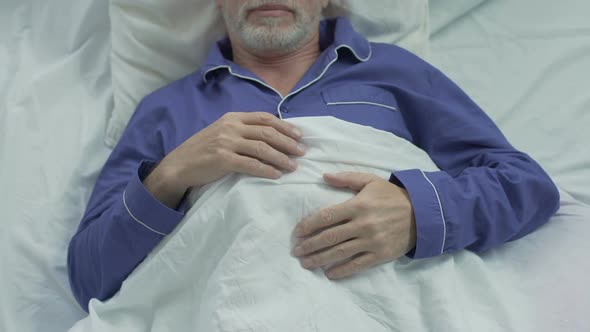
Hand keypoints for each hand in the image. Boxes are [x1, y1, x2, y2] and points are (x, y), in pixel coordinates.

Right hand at [145, 112, 304, 207]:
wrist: (179, 165)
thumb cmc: (203, 150)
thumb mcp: (222, 132)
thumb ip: (242, 130)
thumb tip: (271, 136)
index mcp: (233, 117)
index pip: (265, 118)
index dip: (285, 126)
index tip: (299, 135)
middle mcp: (231, 127)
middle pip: (267, 132)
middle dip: (288, 142)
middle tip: (302, 152)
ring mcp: (227, 142)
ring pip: (262, 148)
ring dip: (281, 158)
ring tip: (293, 166)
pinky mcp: (223, 160)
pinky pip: (251, 165)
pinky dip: (267, 170)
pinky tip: (277, 175)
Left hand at [292, 172, 415, 278]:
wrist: (423, 213)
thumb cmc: (393, 195)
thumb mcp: (371, 180)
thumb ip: (346, 178)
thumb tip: (324, 176)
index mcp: (358, 205)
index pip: (326, 217)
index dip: (308, 226)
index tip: (296, 233)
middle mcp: (362, 224)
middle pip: (329, 237)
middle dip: (309, 245)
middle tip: (296, 251)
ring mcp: (371, 241)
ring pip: (340, 253)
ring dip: (319, 259)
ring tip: (305, 264)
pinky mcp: (380, 255)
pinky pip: (357, 265)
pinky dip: (342, 271)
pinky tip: (329, 273)